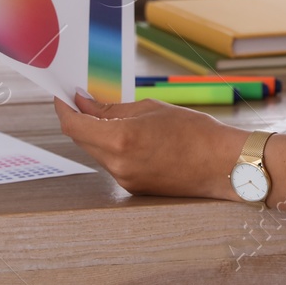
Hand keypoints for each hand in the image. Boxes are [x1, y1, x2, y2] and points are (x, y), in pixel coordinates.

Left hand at [52, 92, 246, 199]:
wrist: (223, 165)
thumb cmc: (194, 130)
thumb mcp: (150, 109)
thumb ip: (112, 108)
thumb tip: (84, 103)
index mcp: (120, 139)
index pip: (74, 126)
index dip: (63, 109)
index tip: (62, 96)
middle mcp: (117, 164)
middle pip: (82, 140)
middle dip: (79, 120)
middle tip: (83, 100)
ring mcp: (125, 180)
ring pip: (98, 153)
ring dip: (98, 134)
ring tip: (115, 116)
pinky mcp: (134, 188)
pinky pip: (114, 164)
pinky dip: (115, 148)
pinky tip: (133, 138)